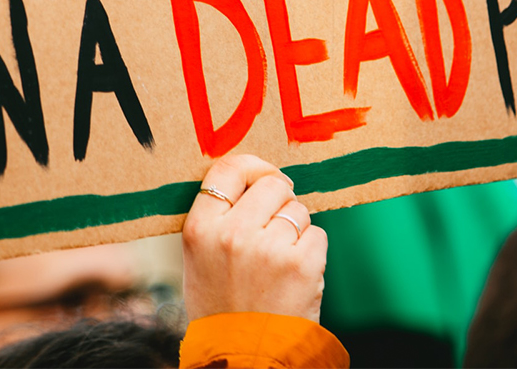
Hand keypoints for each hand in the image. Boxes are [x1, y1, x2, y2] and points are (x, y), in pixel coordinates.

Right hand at [181, 154, 326, 323]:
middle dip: (280, 201)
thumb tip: (253, 176)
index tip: (265, 176)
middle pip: (272, 184)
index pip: (228, 169)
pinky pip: (317, 234)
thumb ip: (219, 218)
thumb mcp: (199, 260)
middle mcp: (232, 233)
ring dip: (296, 229)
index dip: (253, 167)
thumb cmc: (222, 308)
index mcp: (200, 229)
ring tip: (278, 263)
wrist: (242, 358)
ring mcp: (269, 248)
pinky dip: (311, 251)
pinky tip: (294, 276)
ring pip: (298, 209)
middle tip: (274, 230)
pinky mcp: (301, 264)